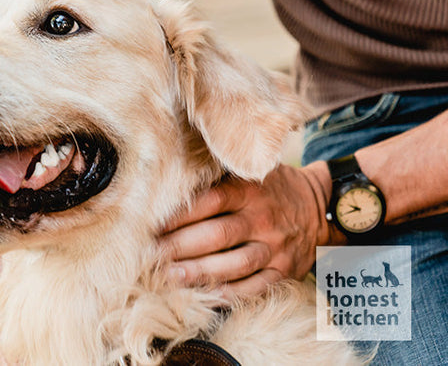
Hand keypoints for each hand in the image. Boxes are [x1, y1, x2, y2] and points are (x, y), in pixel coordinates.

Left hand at [159, 162, 341, 298]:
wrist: (319, 205)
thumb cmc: (269, 186)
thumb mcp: (250, 170)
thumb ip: (217, 174)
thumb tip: (170, 174)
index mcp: (250, 189)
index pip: (209, 202)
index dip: (178, 214)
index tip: (149, 224)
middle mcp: (263, 218)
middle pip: (217, 235)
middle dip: (179, 247)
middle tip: (148, 255)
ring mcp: (275, 247)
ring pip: (235, 264)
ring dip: (199, 273)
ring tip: (167, 278)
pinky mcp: (284, 271)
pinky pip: (255, 287)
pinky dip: (229, 295)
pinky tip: (202, 297)